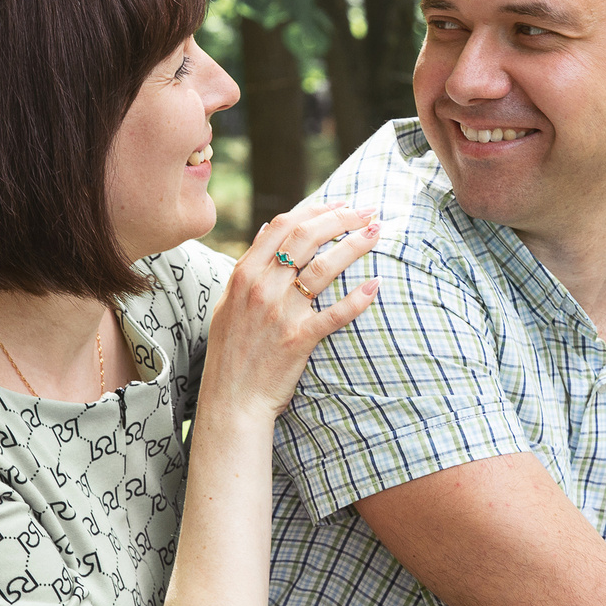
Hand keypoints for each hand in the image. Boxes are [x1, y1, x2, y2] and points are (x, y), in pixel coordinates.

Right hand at [200, 201, 380, 419]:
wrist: (232, 401)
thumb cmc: (232, 354)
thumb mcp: (229, 303)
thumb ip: (248, 266)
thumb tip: (264, 231)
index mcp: (244, 275)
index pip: (283, 226)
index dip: (316, 210)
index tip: (341, 204)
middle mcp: (261, 288)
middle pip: (306, 237)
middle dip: (340, 217)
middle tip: (367, 211)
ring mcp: (280, 313)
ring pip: (323, 266)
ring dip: (354, 245)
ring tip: (377, 233)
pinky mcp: (299, 339)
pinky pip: (335, 313)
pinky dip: (358, 298)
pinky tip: (376, 285)